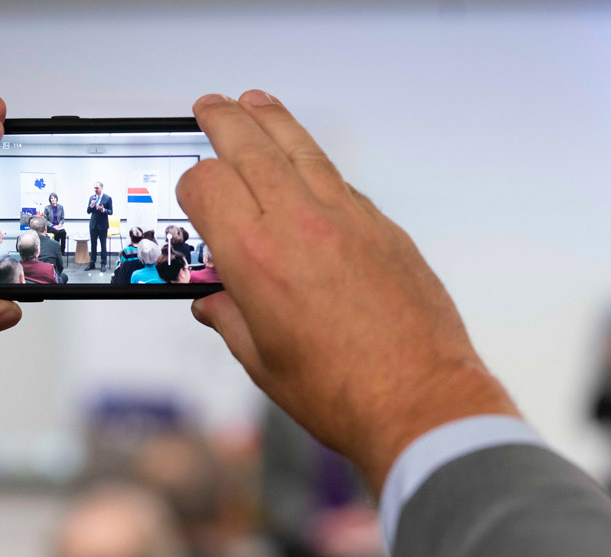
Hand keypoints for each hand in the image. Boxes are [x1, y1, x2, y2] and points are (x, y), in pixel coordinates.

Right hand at [178, 90, 517, 492]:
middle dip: (223, 120)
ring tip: (255, 103)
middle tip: (210, 105)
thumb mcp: (262, 362)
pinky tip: (306, 168)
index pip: (207, 184)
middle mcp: (299, 224)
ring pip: (301, 147)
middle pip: (250, 144)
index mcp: (255, 258)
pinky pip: (340, 181)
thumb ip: (229, 320)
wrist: (419, 400)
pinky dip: (314, 166)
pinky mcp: (384, 227)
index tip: (191, 193)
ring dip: (272, 120)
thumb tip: (213, 304)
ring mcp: (348, 218)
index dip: (191, 183)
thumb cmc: (341, 392)